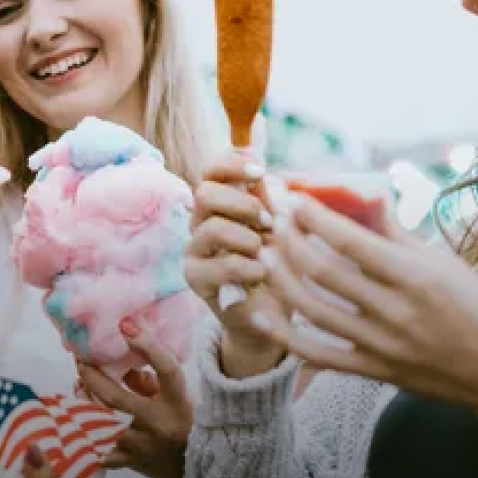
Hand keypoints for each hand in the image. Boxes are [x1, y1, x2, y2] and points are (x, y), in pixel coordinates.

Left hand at [77, 318, 194, 477]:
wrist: (200, 469)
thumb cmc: (187, 425)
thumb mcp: (177, 397)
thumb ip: (148, 380)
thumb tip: (118, 362)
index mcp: (178, 403)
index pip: (166, 369)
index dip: (147, 345)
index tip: (126, 326)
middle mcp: (159, 424)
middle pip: (116, 397)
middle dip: (92, 376)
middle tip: (80, 361)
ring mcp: (142, 446)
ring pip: (100, 424)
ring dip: (83, 404)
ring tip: (77, 387)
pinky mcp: (130, 462)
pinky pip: (99, 451)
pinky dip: (85, 438)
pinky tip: (74, 425)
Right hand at [187, 153, 286, 374]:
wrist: (271, 313)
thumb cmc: (279, 264)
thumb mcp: (283, 227)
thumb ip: (273, 201)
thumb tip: (266, 176)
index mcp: (221, 203)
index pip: (211, 169)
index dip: (232, 163)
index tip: (260, 171)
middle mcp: (201, 222)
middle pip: (204, 193)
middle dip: (243, 204)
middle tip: (268, 222)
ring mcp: (194, 250)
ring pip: (211, 227)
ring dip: (247, 238)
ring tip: (264, 252)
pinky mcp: (195, 278)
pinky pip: (221, 265)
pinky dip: (250, 267)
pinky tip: (261, 275)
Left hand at [250, 194, 477, 418]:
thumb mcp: (444, 263)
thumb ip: (397, 234)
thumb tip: (365, 196)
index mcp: (416, 277)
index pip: (351, 241)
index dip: (314, 218)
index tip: (291, 198)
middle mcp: (395, 311)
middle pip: (324, 272)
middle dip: (289, 241)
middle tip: (269, 220)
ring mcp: (382, 345)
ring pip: (314, 310)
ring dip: (281, 280)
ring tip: (263, 254)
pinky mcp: (375, 371)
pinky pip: (319, 355)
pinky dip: (286, 337)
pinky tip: (261, 316)